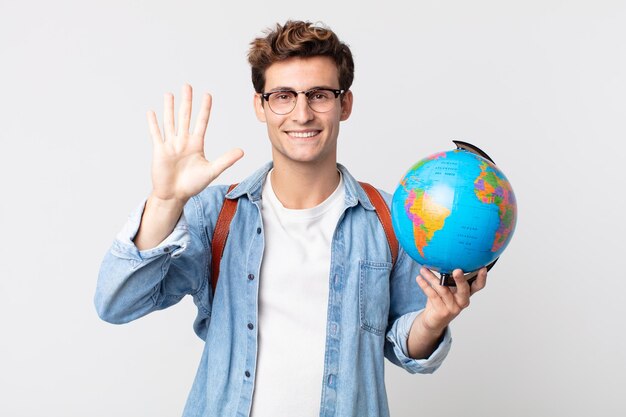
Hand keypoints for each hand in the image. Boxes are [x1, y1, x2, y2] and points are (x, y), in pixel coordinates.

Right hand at [146, 84, 243, 206]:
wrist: (175, 195)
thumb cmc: (192, 185)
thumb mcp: (212, 171)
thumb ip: (226, 160)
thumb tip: (242, 151)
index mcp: (196, 144)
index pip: (201, 122)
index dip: (204, 109)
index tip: (207, 95)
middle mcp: (183, 141)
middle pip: (185, 117)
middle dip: (187, 102)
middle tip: (187, 86)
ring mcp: (171, 145)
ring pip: (170, 122)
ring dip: (169, 108)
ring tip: (169, 94)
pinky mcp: (160, 151)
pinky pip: (156, 134)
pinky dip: (153, 123)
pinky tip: (151, 112)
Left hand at [416, 267, 487, 333]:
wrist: (433, 320)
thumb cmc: (442, 300)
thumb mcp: (447, 288)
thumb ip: (447, 277)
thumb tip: (441, 256)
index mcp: (466, 293)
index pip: (478, 286)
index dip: (482, 278)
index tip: (483, 268)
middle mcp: (462, 301)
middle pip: (464, 290)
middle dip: (461, 280)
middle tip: (457, 270)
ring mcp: (453, 308)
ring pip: (443, 290)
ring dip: (432, 278)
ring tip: (423, 269)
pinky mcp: (442, 312)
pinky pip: (433, 296)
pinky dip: (425, 286)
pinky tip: (419, 278)